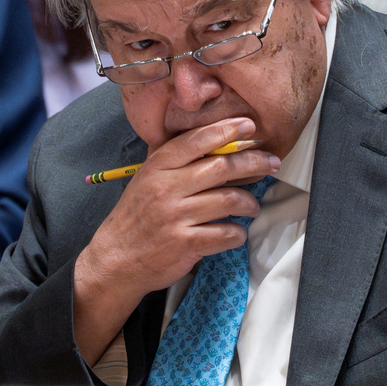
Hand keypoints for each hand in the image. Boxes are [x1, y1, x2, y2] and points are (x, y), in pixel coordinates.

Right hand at [72, 117, 279, 360]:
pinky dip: (238, 233)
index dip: (226, 130)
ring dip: (250, 202)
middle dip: (253, 162)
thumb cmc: (136, 217)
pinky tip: (237, 232)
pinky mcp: (186, 244)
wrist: (116, 259)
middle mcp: (166, 189)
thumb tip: (209, 136)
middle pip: (221, 167)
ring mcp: (176, 217)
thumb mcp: (145, 179)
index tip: (249, 126)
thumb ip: (171, 160)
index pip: (196, 141)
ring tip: (253, 205)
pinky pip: (225, 234)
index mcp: (157, 168)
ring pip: (229, 200)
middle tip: (271, 163)